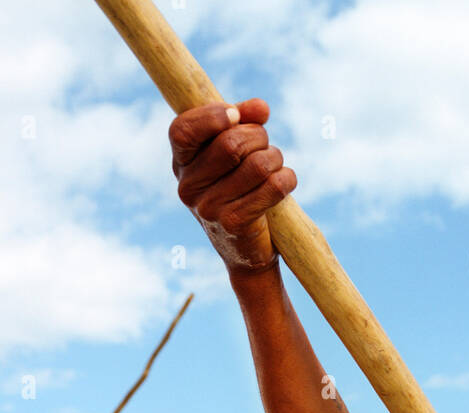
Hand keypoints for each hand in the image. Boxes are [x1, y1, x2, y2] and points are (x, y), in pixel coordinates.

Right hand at [169, 98, 296, 274]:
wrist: (246, 249)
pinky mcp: (234, 225)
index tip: (236, 115)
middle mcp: (188, 188)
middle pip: (231, 144)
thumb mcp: (232, 154)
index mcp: (181, 164)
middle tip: (265, 146)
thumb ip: (242, 122)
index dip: (212, 116)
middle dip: (258, 137)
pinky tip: (285, 183)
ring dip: (275, 158)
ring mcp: (209, 209)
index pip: (182, 130)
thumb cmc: (239, 190)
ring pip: (257, 165)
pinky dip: (287, 179)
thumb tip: (260, 108)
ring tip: (275, 166)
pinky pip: (273, 187)